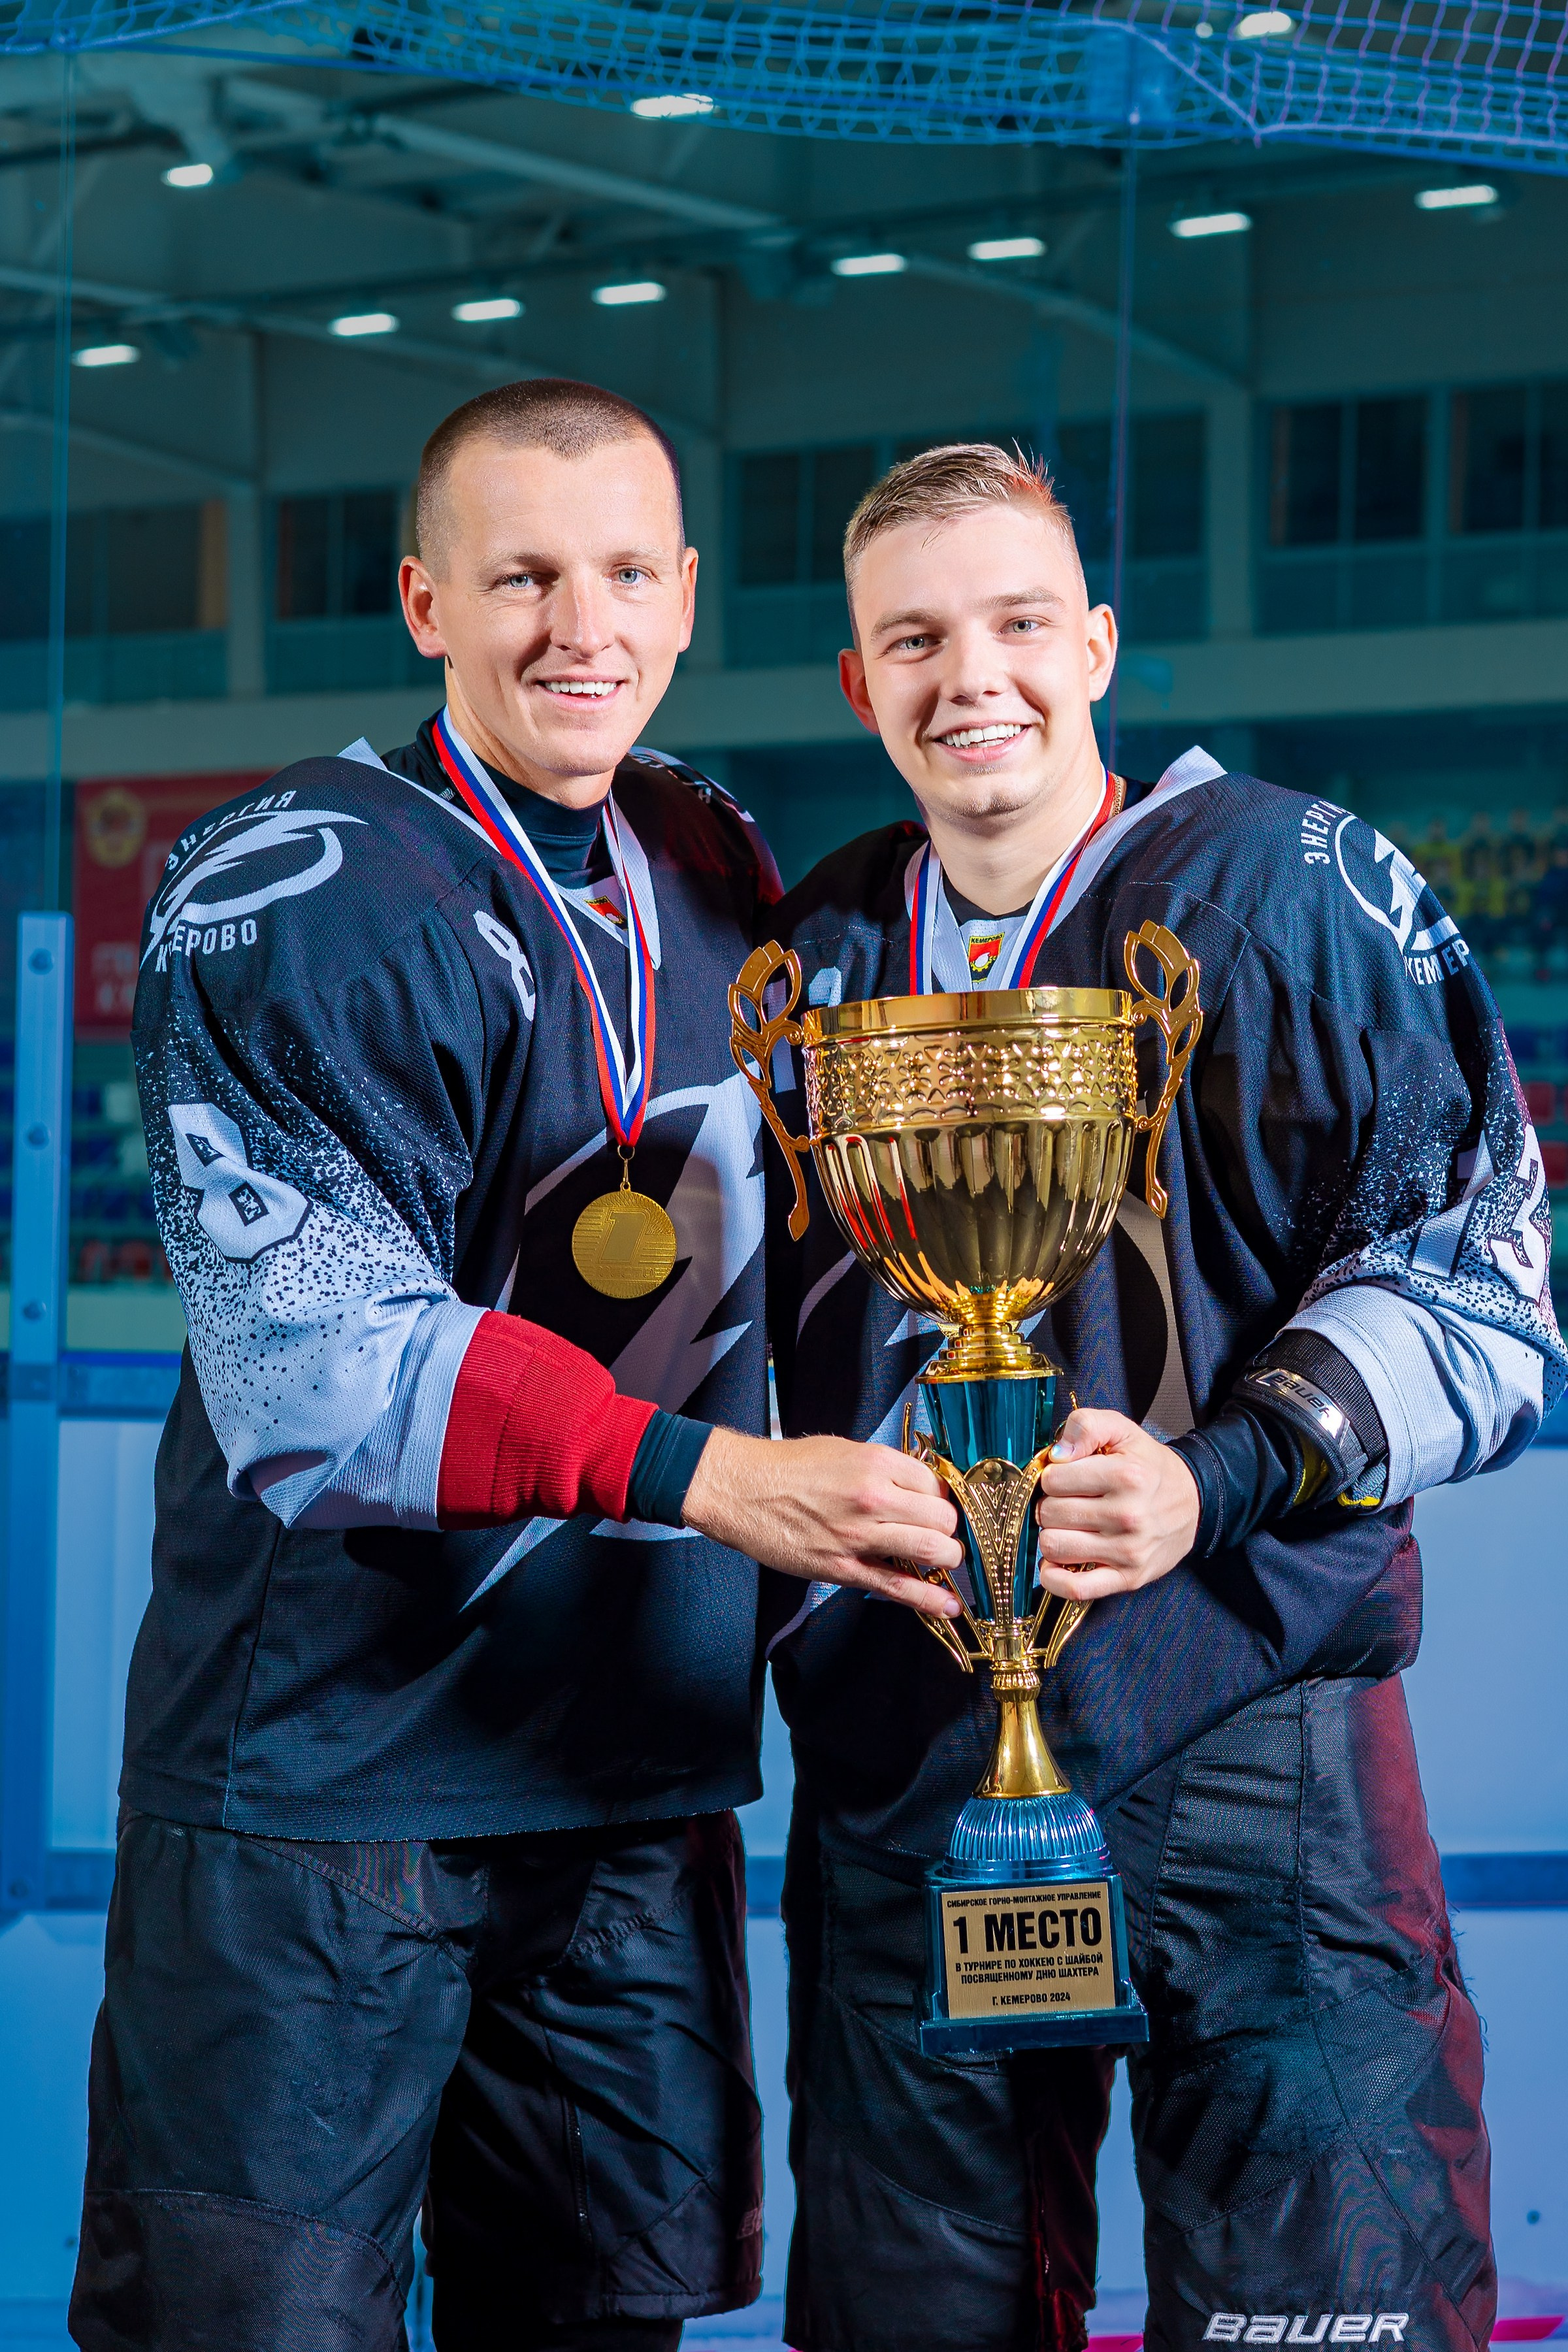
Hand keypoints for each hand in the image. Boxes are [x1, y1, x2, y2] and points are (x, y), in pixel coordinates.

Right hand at [682, 1428, 961, 1618]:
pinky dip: (929, 1599)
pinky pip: (897, 1588)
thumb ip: (882, 1467)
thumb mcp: (843, 1449)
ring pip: (931, 1551)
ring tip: (943, 1562)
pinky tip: (948, 1606)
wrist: (741, 1489)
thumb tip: (915, 1484)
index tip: (938, 1506)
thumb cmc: (788, 1467)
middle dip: (948, 1530)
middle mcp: (874, 1498)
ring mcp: (859, 1536)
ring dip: (946, 1560)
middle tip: (940, 1534)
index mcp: (876, 1463)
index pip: (936, 1485)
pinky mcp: (843, 1568)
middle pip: (942, 1519)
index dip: (941, 1498)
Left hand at [1034, 1408, 1199, 1601]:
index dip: (1051, 1477)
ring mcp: (1128, 1551)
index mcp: (1125, 1475)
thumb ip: (1086, 1425)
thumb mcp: (1123, 1431)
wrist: (1194, 1502)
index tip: (1065, 1478)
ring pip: (1053, 1545)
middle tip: (1068, 1502)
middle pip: (1049, 1513)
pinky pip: (1075, 1588)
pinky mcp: (1128, 1578)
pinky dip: (1054, 1578)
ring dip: (1052, 1535)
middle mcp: (1127, 1515)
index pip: (1053, 1480)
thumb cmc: (1150, 1467)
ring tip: (1068, 1526)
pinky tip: (1054, 1562)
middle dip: (1050, 1505)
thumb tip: (1056, 1454)